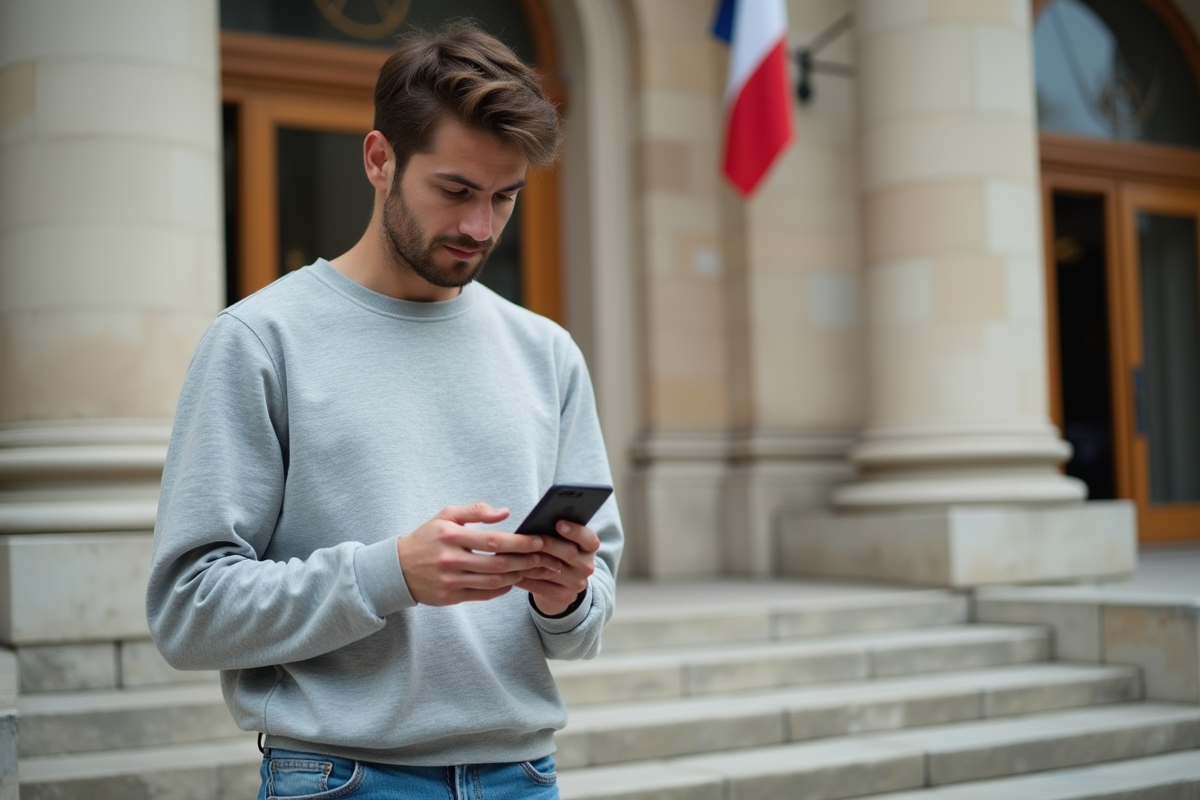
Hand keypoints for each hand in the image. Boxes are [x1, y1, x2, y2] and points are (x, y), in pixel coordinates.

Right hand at [396, 503, 559, 605]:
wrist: (397, 569)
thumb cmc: (427, 538)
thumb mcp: (446, 516)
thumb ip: (476, 511)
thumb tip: (505, 512)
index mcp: (451, 535)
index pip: (493, 541)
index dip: (519, 543)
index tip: (538, 541)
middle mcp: (450, 559)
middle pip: (497, 564)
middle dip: (526, 561)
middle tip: (545, 558)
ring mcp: (450, 581)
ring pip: (493, 582)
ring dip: (518, 576)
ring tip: (534, 569)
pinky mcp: (450, 597)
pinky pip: (483, 595)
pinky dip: (502, 589)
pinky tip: (513, 580)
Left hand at [518, 520, 598, 615]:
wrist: (561, 586)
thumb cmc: (557, 554)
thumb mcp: (563, 542)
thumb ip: (556, 532)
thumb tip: (538, 521)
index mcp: (589, 548)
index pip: (589, 539)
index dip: (575, 531)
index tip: (558, 523)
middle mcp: (586, 566)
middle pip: (569, 553)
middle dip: (549, 544)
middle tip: (532, 538)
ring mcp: (576, 583)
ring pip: (552, 571)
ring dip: (532, 562)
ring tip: (516, 554)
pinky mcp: (563, 596)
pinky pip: (541, 587)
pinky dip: (526, 579)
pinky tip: (512, 572)